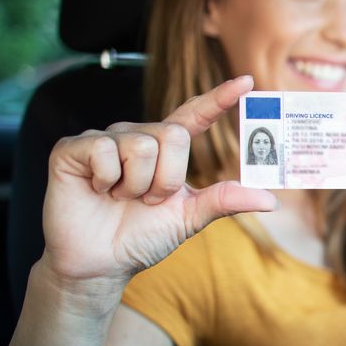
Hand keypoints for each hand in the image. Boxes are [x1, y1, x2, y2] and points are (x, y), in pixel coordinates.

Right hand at [41, 75, 278, 286]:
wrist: (100, 263)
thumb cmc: (142, 236)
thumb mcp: (189, 217)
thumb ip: (225, 201)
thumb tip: (271, 200)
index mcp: (166, 148)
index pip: (195, 115)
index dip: (219, 98)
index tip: (247, 81)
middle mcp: (137, 135)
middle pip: (174, 135)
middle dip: (167, 179)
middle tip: (146, 201)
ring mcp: (105, 138)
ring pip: (142, 146)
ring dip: (137, 185)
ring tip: (120, 197)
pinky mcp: (73, 147)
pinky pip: (106, 151)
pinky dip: (108, 181)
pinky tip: (97, 191)